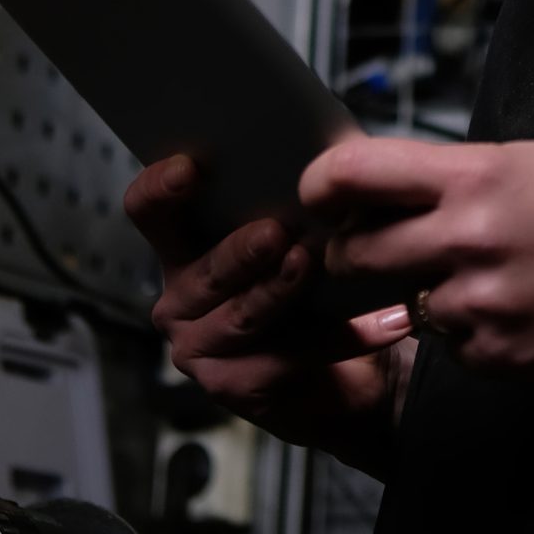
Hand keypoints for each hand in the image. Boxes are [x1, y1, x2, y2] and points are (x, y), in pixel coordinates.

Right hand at [121, 153, 413, 473]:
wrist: (360, 367)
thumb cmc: (324, 285)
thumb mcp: (312, 228)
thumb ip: (305, 189)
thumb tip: (332, 147)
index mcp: (186, 246)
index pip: (149, 212)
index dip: (159, 189)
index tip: (190, 168)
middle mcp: (181, 298)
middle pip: (204, 270)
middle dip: (241, 252)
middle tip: (278, 233)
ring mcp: (200, 346)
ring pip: (241, 316)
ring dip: (281, 292)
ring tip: (317, 267)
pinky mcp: (233, 387)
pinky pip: (285, 359)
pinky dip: (338, 338)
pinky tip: (384, 321)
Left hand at [300, 137, 533, 375]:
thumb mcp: (522, 161)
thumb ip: (442, 174)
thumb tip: (360, 184)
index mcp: (474, 176)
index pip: (352, 176)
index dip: (318, 187)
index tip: (317, 198)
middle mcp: (470, 239)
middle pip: (354, 253)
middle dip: (353, 253)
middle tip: (375, 249)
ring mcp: (484, 305)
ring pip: (403, 303)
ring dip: (425, 293)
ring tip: (488, 275)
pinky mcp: (499, 356)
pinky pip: (449, 344)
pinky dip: (468, 331)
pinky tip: (516, 308)